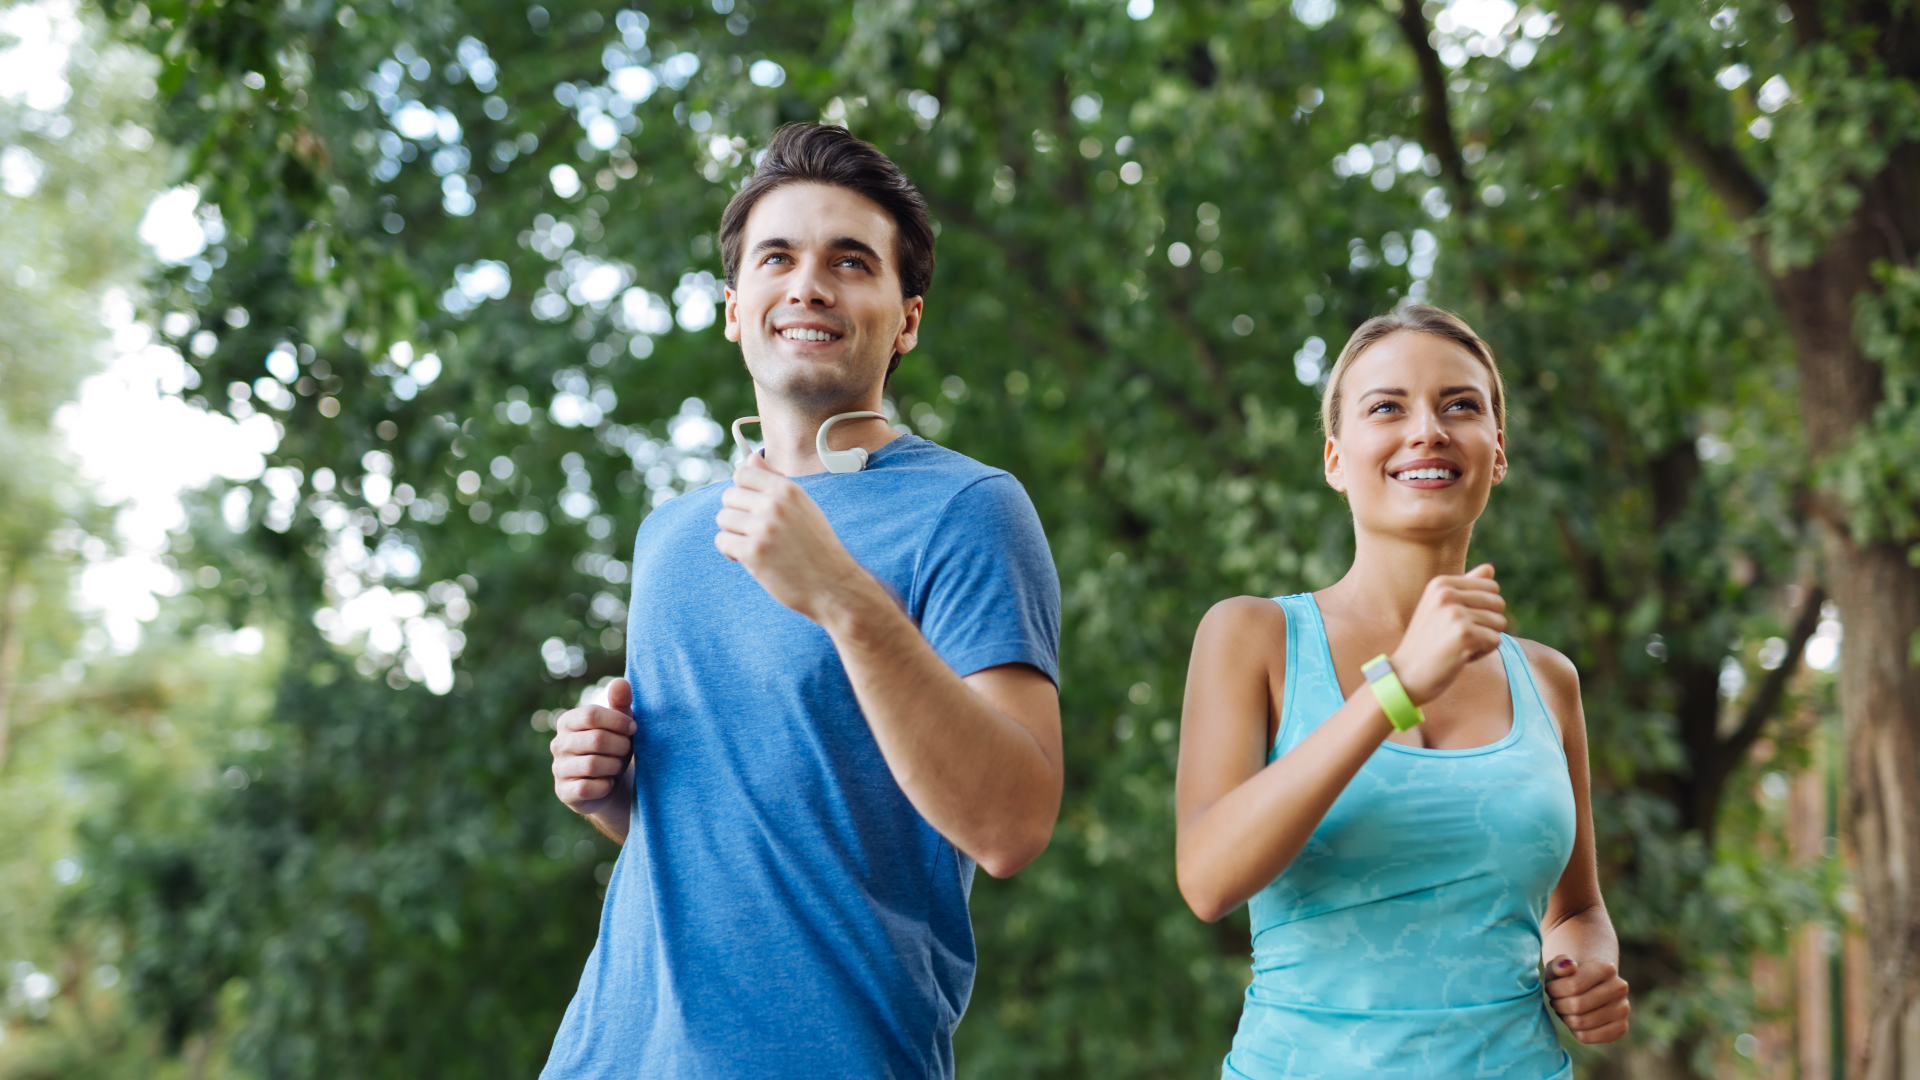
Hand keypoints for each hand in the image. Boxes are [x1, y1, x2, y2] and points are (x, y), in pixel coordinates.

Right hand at [551, 677, 635, 815]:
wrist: (610, 785)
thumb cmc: (615, 747)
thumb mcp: (621, 723)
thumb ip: (621, 702)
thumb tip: (621, 682)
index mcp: (569, 721)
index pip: (592, 714)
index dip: (618, 721)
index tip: (633, 728)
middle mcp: (558, 744)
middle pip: (596, 739)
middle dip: (620, 746)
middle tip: (626, 751)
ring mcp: (558, 769)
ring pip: (593, 764)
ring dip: (614, 766)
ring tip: (617, 766)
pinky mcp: (564, 792)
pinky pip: (587, 788)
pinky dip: (605, 786)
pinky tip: (608, 783)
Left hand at [714, 451, 875, 622]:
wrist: (833, 585)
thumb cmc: (817, 547)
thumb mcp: (803, 506)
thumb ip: (774, 481)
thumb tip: (751, 458)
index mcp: (788, 489)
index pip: (743, 474)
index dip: (743, 492)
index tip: (752, 507)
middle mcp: (775, 505)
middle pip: (729, 497)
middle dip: (737, 514)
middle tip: (755, 531)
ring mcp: (764, 528)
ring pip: (723, 519)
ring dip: (734, 534)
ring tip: (755, 545)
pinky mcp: (754, 552)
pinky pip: (723, 542)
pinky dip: (732, 552)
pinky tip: (751, 559)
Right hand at [1388, 563, 1505, 705]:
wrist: (1405, 676)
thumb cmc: (1427, 643)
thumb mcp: (1441, 608)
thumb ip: (1467, 587)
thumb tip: (1491, 568)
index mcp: (1441, 583)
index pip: (1491, 586)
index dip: (1483, 609)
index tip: (1458, 622)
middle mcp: (1446, 593)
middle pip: (1498, 603)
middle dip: (1487, 624)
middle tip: (1459, 637)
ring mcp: (1455, 613)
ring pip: (1500, 623)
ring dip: (1484, 640)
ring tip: (1458, 647)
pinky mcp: (1464, 635)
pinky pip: (1496, 640)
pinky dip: (1482, 653)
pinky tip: (1460, 657)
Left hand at [1545, 955, 1630, 1043]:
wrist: (1588, 986)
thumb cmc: (1569, 975)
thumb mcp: (1558, 965)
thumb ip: (1558, 963)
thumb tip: (1568, 965)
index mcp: (1606, 968)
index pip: (1573, 985)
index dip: (1554, 990)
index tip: (1552, 988)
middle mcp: (1619, 988)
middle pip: (1576, 1006)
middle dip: (1559, 1004)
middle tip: (1556, 1001)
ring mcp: (1623, 1009)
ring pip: (1580, 1022)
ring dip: (1565, 1018)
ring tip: (1565, 1009)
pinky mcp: (1621, 1028)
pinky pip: (1587, 1037)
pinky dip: (1574, 1031)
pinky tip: (1575, 1020)